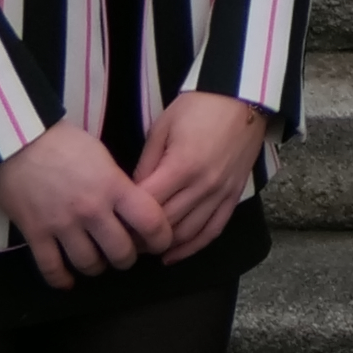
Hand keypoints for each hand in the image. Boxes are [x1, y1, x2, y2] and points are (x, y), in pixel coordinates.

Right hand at [0, 120, 167, 287]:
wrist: (18, 141)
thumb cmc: (64, 143)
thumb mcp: (102, 157)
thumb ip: (118, 185)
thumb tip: (131, 209)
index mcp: (114, 187)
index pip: (150, 221)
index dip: (161, 237)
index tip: (161, 242)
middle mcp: (92, 210)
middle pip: (120, 251)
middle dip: (127, 258)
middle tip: (124, 254)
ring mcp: (62, 225)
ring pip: (88, 264)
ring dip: (96, 267)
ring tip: (98, 262)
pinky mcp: (35, 234)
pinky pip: (51, 268)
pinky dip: (61, 279)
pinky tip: (68, 280)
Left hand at [133, 91, 270, 261]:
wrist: (243, 96)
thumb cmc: (199, 106)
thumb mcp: (162, 127)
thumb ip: (146, 164)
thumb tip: (131, 194)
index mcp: (182, 166)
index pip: (147, 205)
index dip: (125, 218)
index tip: (110, 224)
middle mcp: (203, 185)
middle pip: (165, 224)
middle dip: (140, 236)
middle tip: (121, 240)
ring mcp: (221, 193)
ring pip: (187, 233)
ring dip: (163, 246)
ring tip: (143, 247)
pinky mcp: (234, 195)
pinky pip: (213, 230)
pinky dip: (193, 247)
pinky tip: (172, 255)